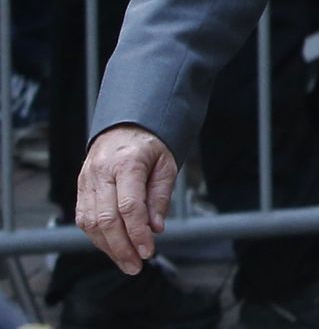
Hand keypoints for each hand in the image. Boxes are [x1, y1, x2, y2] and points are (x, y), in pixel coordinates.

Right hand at [76, 124, 176, 274]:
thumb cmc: (150, 146)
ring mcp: (86, 180)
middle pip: (106, 218)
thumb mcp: (166, 165)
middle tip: (136, 265)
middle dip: (121, 247)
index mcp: (126, 162)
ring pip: (90, 222)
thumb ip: (160, 197)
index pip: (128, 206)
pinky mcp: (80, 187)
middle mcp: (101, 172)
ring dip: (107, 247)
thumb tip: (156, 228)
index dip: (137, 233)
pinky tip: (113, 247)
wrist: (125, 126)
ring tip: (126, 262)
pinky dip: (97, 237)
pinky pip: (83, 218)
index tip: (148, 251)